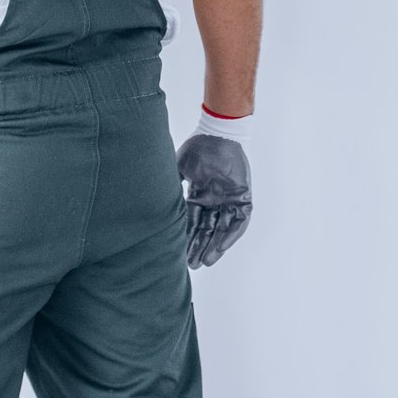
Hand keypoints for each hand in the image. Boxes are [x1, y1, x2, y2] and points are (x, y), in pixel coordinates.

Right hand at [176, 133, 251, 268]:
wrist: (218, 133)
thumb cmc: (198, 148)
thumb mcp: (178, 170)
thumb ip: (172, 188)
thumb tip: (155, 204)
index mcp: (200, 193)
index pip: (192, 221)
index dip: (186, 236)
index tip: (178, 252)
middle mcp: (215, 199)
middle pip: (207, 228)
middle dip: (199, 246)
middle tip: (190, 264)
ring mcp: (230, 198)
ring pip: (222, 228)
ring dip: (214, 245)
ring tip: (204, 261)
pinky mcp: (243, 196)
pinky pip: (239, 221)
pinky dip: (230, 235)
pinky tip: (221, 247)